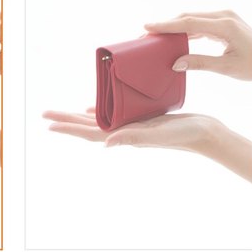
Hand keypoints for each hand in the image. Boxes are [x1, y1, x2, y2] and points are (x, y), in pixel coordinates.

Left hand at [44, 108, 251, 181]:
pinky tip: (95, 107)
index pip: (90, 132)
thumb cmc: (183, 135)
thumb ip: (133, 138)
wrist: (206, 133)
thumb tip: (105, 144)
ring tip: (66, 113)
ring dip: (81, 117)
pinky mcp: (143, 118)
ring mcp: (134, 126)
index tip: (49, 123)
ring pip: (100, 119)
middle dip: (68, 120)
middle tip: (46, 114)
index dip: (69, 127)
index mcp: (125, 135)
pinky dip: (102, 110)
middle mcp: (126, 132)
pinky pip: (116, 114)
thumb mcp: (158, 134)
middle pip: (89, 125)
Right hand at [144, 11, 251, 80]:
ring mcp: (225, 17)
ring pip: (194, 18)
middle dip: (167, 25)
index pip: (189, 23)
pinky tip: (176, 37)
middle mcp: (224, 15)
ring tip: (158, 36)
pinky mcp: (225, 21)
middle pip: (188, 17)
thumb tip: (176, 64)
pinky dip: (188, 29)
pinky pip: (201, 22)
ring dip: (176, 27)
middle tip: (147, 34)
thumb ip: (200, 63)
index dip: (167, 25)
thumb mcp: (227, 68)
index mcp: (225, 25)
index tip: (148, 26)